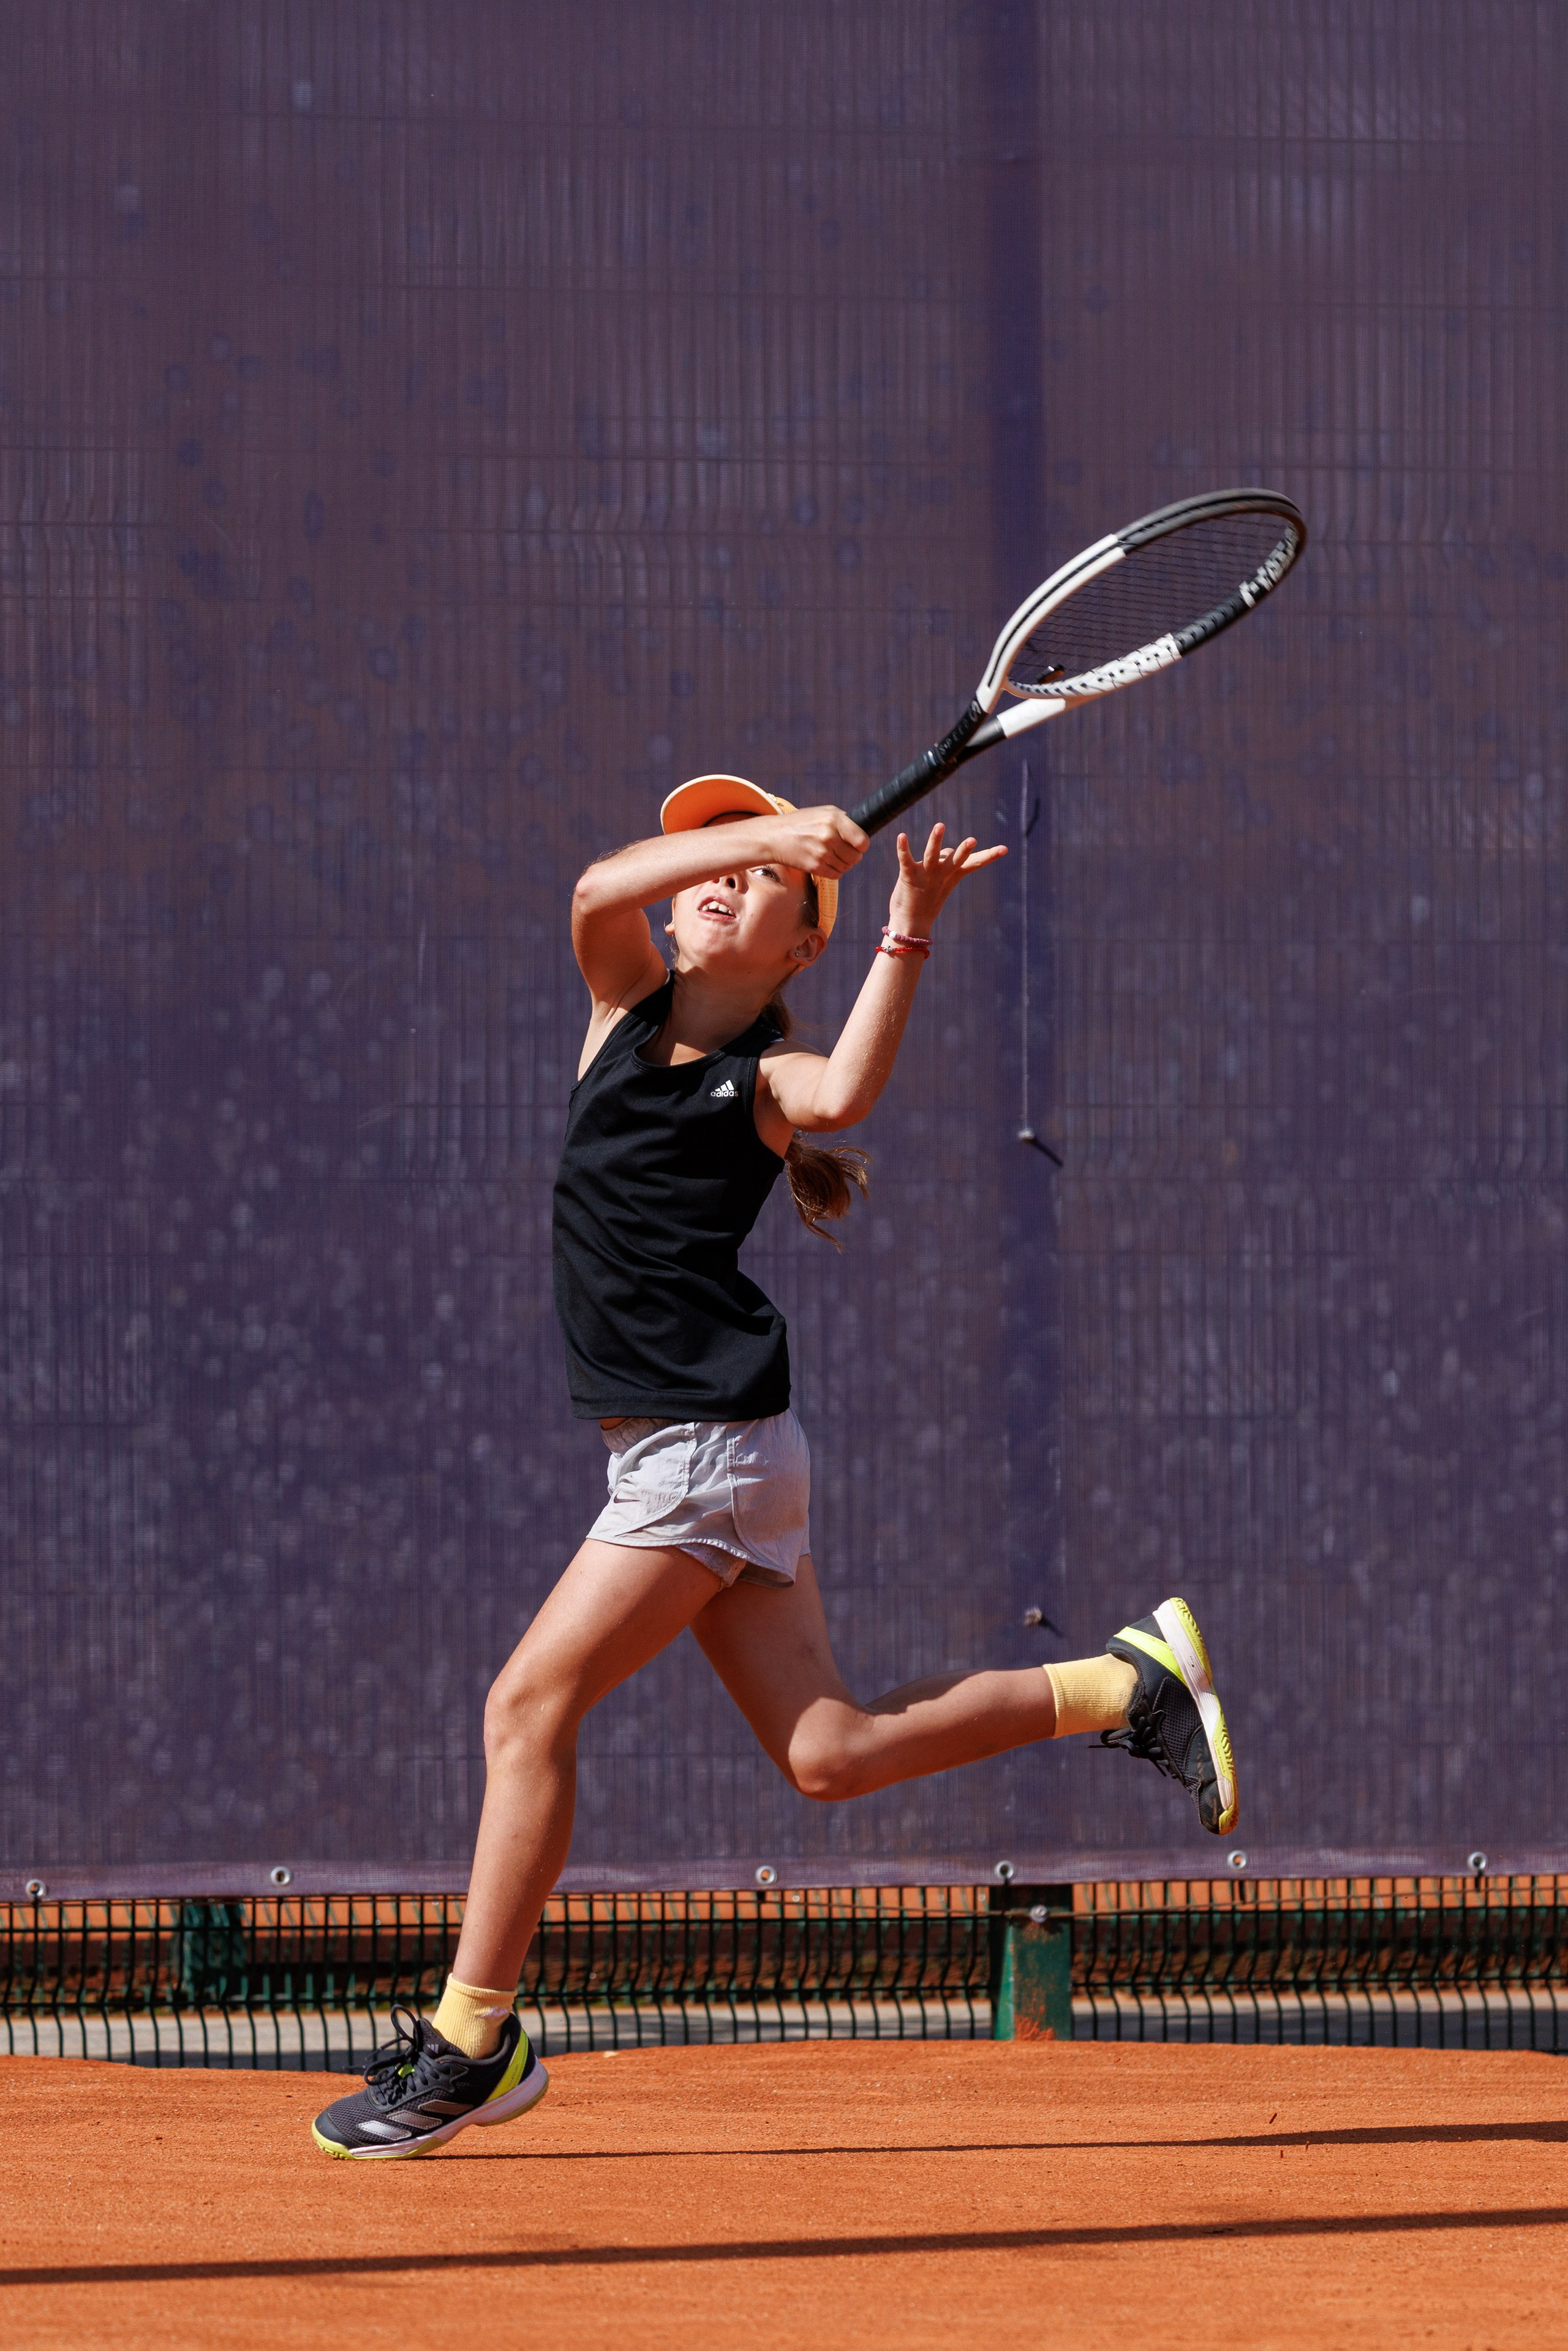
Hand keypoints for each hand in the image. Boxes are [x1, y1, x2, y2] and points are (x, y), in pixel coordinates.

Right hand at [763, 805, 868, 879]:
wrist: (775, 837)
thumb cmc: (801, 823)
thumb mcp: (823, 812)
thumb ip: (843, 820)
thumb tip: (862, 832)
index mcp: (834, 819)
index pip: (862, 841)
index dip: (862, 845)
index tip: (858, 844)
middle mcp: (829, 836)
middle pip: (856, 856)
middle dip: (853, 855)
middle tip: (843, 851)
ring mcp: (822, 853)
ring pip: (847, 867)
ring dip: (843, 863)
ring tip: (832, 855)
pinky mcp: (815, 867)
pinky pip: (837, 875)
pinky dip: (834, 871)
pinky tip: (826, 862)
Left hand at [887, 822, 1005, 933]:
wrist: (910, 923)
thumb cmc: (927, 899)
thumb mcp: (941, 879)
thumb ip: (946, 862)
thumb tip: (949, 849)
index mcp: (952, 875)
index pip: (974, 863)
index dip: (989, 856)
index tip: (1005, 849)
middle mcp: (941, 874)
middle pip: (956, 860)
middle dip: (964, 850)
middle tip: (972, 840)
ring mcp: (925, 876)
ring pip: (932, 855)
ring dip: (935, 840)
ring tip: (940, 825)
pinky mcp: (908, 877)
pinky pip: (906, 860)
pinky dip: (903, 848)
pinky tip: (901, 836)